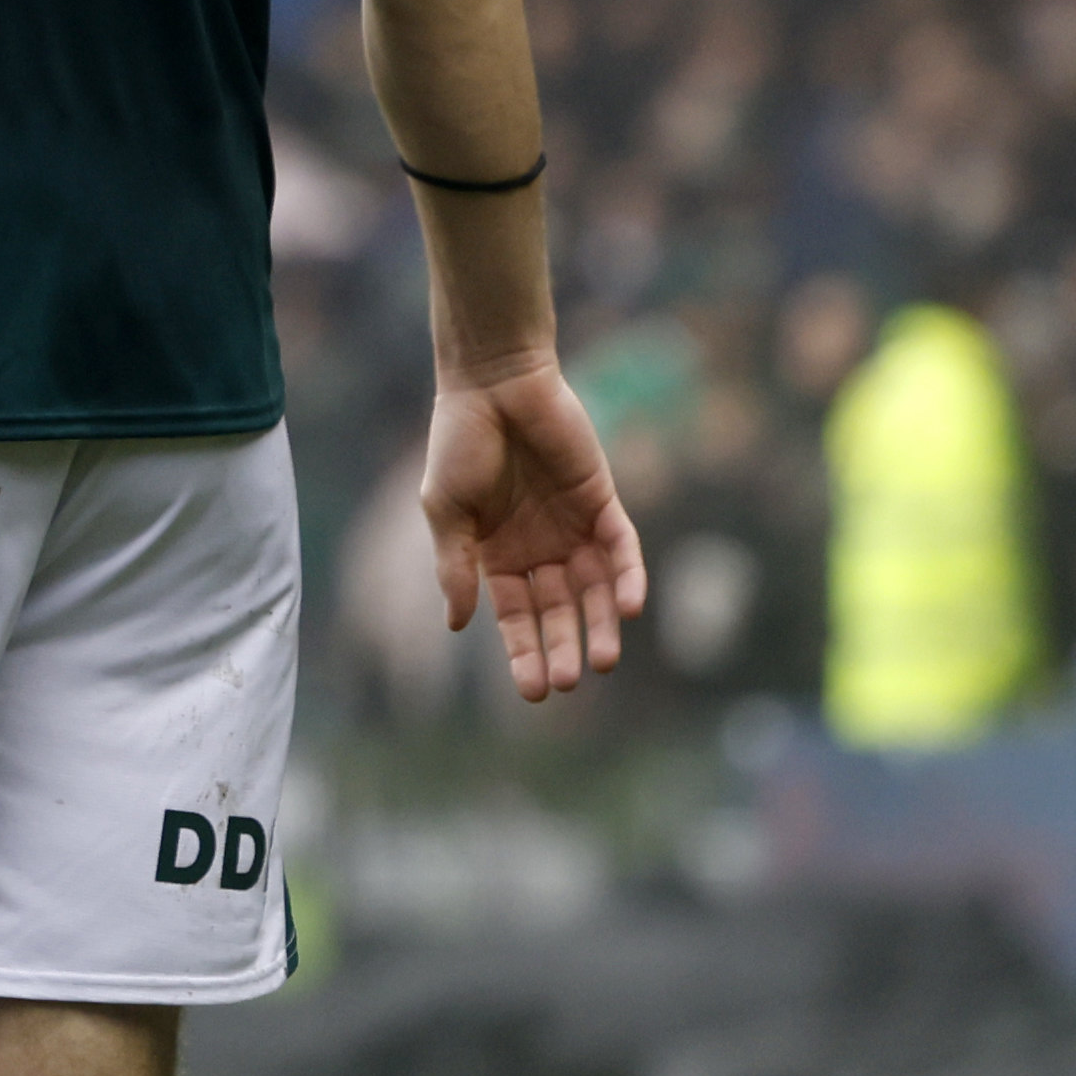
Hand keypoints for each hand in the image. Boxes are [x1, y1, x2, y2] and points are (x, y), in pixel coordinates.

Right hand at [420, 360, 644, 703]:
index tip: (532, 693)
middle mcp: (538, 548)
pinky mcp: (603, 501)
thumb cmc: (459, 441)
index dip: (522, 653)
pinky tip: (630, 607)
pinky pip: (622, 548)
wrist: (494, 383)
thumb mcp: (445, 509)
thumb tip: (456, 625)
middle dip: (562, 648)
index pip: (515, 617)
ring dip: (600, 625)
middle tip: (569, 683)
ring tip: (605, 661)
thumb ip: (455, 565)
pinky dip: (628, 578)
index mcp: (497, 555)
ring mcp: (572, 526)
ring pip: (594, 590)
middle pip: (557, 611)